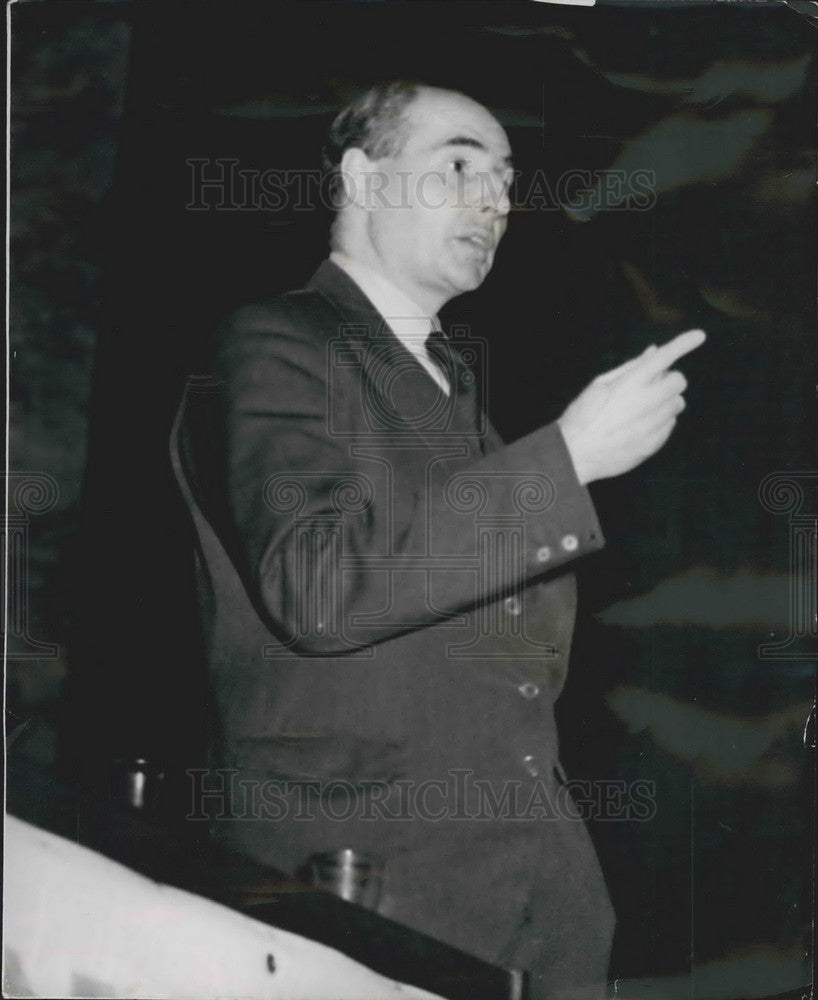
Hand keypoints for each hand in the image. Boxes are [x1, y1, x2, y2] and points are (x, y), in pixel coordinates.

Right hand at [558, 329, 705, 484]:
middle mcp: (644, 403)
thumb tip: (654, 352)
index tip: (698, 336)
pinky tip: (640, 425)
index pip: (663, 358)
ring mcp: (650, 425)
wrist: (575, 455)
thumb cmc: (583, 416)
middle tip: (653, 386)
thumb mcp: (599, 385)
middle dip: (670, 380)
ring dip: (666, 401)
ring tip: (644, 409)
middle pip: (679, 381)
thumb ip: (630, 368)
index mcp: (628, 384)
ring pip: (678, 404)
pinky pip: (671, 425)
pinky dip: (661, 421)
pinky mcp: (653, 443)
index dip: (683, 344)